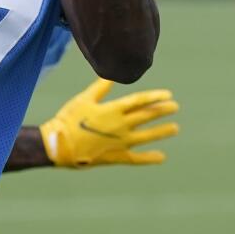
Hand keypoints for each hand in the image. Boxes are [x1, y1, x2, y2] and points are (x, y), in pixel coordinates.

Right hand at [39, 78, 178, 167]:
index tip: (168, 94)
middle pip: (146, 117)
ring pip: (146, 136)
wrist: (59, 145)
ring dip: (161, 132)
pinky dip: (149, 158)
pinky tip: (161, 157)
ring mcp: (120, 143)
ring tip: (175, 128)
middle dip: (162, 111)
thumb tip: (111, 74)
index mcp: (113, 110)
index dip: (154, 97)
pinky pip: (136, 159)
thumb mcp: (84, 99)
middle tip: (175, 107)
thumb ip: (100, 88)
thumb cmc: (69, 118)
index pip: (139, 101)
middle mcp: (121, 126)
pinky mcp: (116, 157)